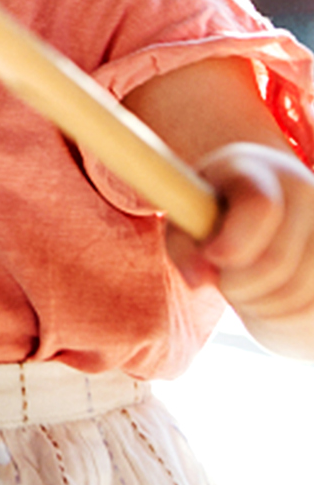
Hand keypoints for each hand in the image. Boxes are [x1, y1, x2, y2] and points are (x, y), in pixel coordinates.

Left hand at [167, 142, 313, 358]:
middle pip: (276, 260)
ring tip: (241, 291)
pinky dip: (282, 315)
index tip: (212, 255)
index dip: (234, 241)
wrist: (262, 204)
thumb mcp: (187, 214)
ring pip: (297, 290)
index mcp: (258, 170)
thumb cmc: (212, 210)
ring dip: (259, 305)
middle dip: (237, 285)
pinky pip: (311, 306)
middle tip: (221, 284)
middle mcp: (304, 190)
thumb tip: (199, 279)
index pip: (259, 206)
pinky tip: (266, 299)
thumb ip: (183, 244)